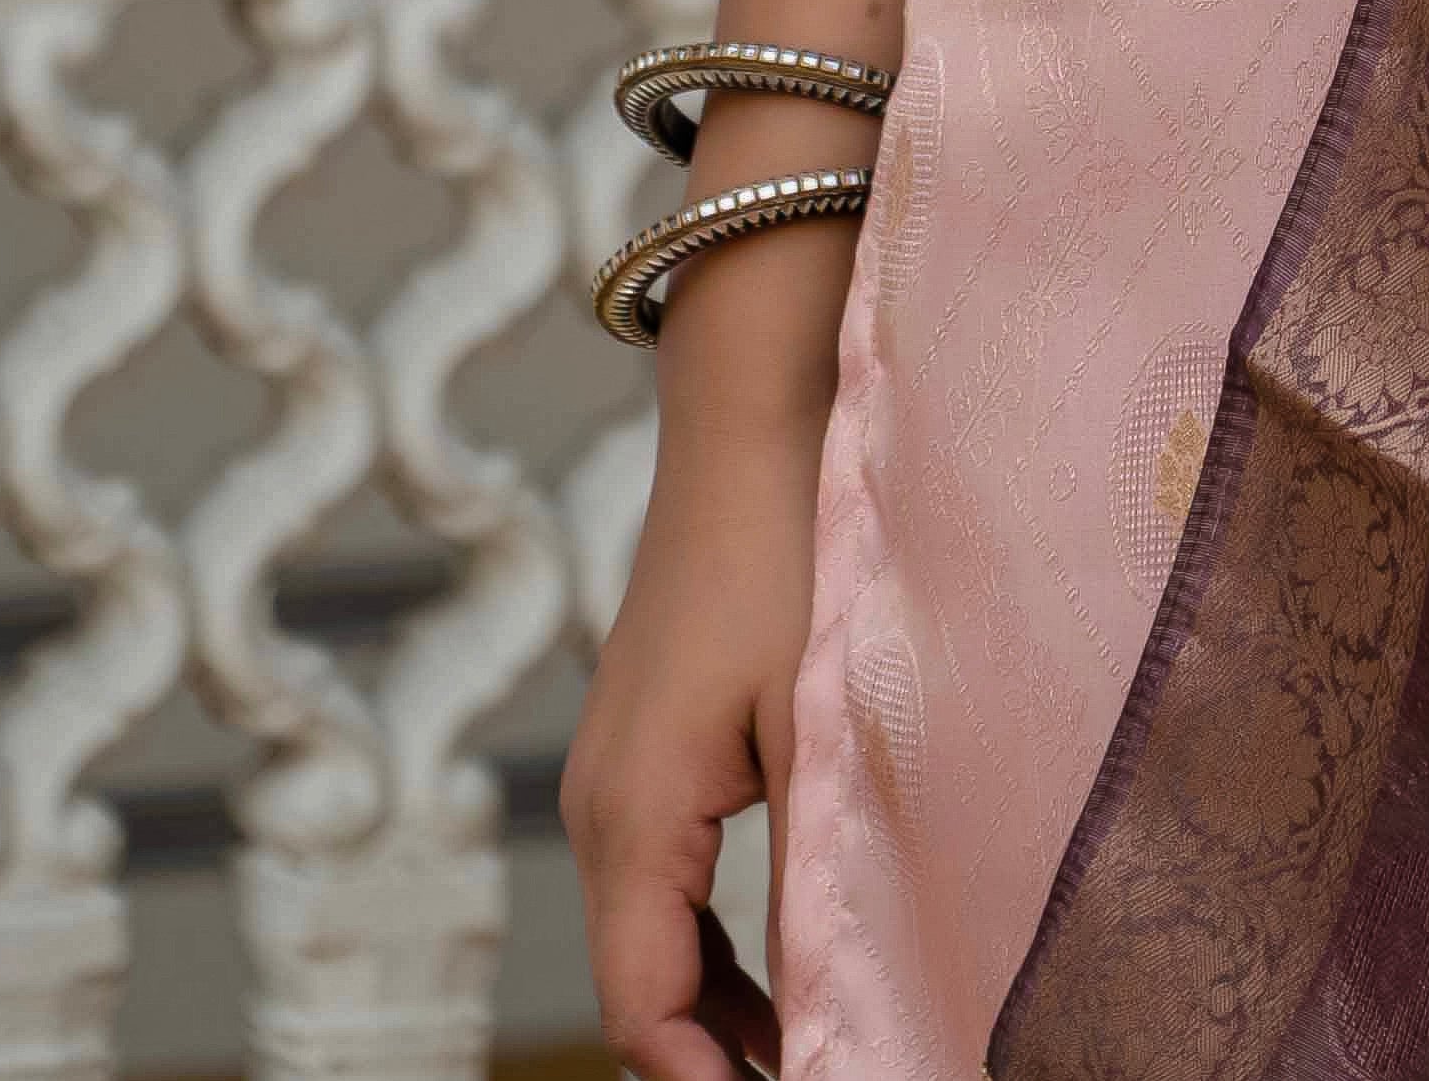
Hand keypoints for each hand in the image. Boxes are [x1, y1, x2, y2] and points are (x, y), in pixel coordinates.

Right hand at [564, 319, 828, 1080]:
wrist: (754, 414)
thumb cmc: (791, 550)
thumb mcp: (815, 720)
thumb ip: (812, 868)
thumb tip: (827, 999)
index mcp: (632, 816)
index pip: (644, 1008)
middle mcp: (601, 809)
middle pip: (641, 986)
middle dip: (714, 1061)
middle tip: (823, 1072)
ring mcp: (616, 777)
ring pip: (654, 939)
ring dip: (720, 1009)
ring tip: (812, 1054)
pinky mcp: (647, 748)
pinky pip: (667, 881)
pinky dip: (715, 942)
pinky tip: (784, 970)